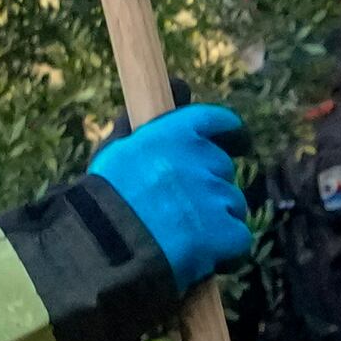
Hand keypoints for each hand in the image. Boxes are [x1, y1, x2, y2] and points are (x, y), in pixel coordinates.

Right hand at [86, 103, 255, 292]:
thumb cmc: (101, 203)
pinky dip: (226, 249)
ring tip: (184, 238)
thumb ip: (147, 119)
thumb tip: (179, 83)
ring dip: (217, 219)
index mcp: (172, 133)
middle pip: (222, 169)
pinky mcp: (225, 232)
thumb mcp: (116, 151)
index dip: (230, 133)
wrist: (101, 251)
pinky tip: (202, 257)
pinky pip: (239, 237)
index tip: (237, 144)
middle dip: (208, 188)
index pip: (215, 120)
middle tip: (181, 211)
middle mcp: (198, 159)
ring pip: (232, 204)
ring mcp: (214, 196)